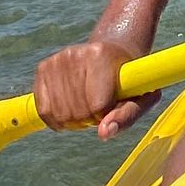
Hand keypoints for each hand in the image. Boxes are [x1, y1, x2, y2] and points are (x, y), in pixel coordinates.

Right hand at [32, 36, 160, 138]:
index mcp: (101, 55)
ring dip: (74, 120)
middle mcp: (75, 53)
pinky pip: (43, 109)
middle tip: (100, 106)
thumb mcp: (141, 96)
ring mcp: (57, 60)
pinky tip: (70, 111)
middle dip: (90, 118)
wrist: (113, 52)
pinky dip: (56, 120)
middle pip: (77, 112)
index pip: (98, 105)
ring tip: (87, 105)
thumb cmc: (129, 80)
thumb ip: (126, 116)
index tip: (113, 104)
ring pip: (59, 114)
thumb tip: (103, 133)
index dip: (106, 114)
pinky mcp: (43, 68)